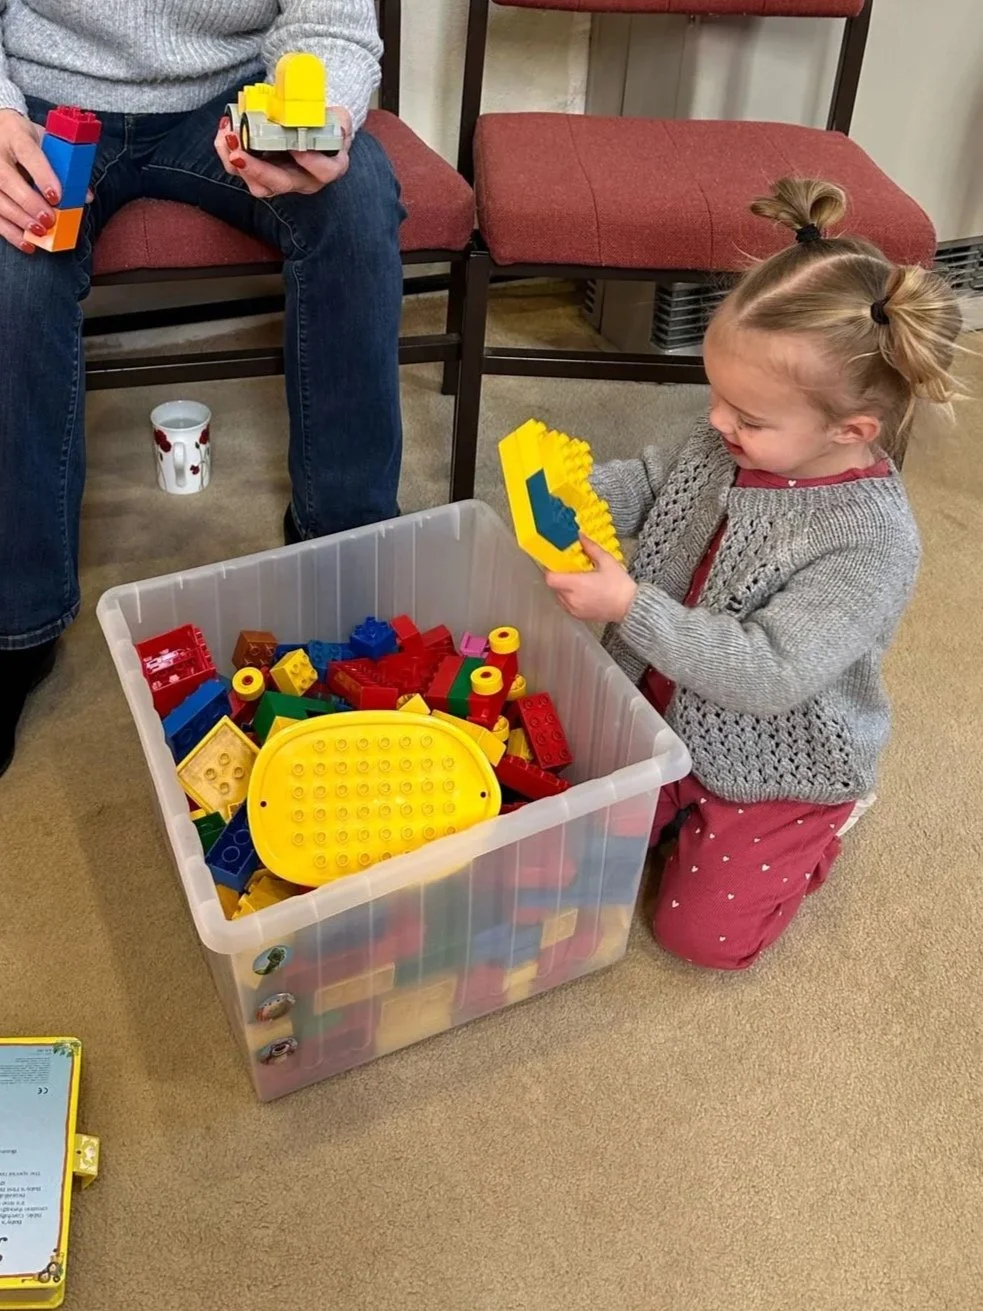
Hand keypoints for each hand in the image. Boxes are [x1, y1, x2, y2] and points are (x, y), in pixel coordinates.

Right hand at [0, 108, 61, 251]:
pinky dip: (10, 233)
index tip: (56, 196)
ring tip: (40, 232)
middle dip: (29, 203)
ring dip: (19, 220)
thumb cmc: (27, 140)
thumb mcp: (46, 144)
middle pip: (6, 179)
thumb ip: (66, 167)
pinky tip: (27, 243)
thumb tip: (85, 196)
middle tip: (49, 220)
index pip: (27, 153)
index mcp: (15, 134)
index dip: (42, 175)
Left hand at [214, 108, 351, 198]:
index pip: (324, 172)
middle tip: (239, 154)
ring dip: (238, 163)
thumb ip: (339, 120)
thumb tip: (331, 119)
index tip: (298, 148)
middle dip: (257, 170)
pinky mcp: (260, 173)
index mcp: (326, 168)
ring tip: (228, 137)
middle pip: (280, 184)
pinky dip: (228, 152)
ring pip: (257, 184)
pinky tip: (225, 132)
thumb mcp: (338, 120)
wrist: (311, 129)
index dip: (311, 162)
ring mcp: (279, 179)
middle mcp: (302, 180)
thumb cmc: (325, 125)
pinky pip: (242, 171)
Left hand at [545, 534, 637, 622]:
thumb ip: (591, 548)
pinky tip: (583, 592)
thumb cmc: (620, 587)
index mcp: (576, 584)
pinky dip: (570, 597)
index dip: (551, 569)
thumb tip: (581, 537)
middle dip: (560, 577)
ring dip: (564, 588)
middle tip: (571, 570)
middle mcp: (572, 598)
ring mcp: (574, 609)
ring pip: (559, 596)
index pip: (550, 578)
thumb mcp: (607, 561)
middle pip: (554, 586)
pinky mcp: (578, 616)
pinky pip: (566, 605)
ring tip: (578, 581)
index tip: (557, 563)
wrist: (631, 607)